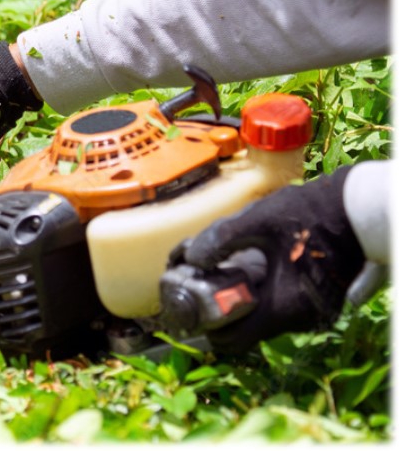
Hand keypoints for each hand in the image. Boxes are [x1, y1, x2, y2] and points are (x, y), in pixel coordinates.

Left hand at [176, 166, 365, 352]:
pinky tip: (246, 270)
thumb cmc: (311, 212)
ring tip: (217, 273)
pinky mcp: (319, 303)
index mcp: (284, 306)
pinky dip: (260, 296)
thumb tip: (190, 257)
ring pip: (263, 319)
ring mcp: (313, 313)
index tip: (188, 307)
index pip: (234, 340)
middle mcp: (301, 319)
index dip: (205, 327)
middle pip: (246, 330)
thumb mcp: (260, 219)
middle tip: (196, 285)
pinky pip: (280, 309)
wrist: (360, 209)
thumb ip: (222, 238)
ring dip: (239, 302)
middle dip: (218, 311)